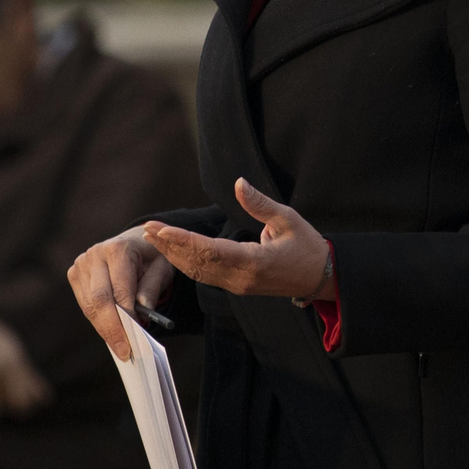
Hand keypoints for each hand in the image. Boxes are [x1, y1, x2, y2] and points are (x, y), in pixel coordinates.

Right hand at [68, 224, 178, 361]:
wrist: (134, 241)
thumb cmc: (151, 257)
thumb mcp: (162, 269)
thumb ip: (152, 289)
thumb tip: (141, 315)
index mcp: (118, 249)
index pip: (119, 290)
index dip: (126, 318)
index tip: (134, 340)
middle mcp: (95, 254)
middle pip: (99, 300)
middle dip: (112, 329)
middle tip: (124, 352)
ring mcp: (81, 264)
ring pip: (90, 305)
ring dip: (104, 328)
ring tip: (120, 346)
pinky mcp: (75, 274)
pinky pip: (85, 304)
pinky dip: (98, 321)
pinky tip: (111, 332)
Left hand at [144, 178, 332, 301]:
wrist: (321, 278)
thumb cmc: (307, 246)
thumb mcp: (288, 218)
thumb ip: (260, 204)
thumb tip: (239, 182)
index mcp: (254, 262)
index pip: (211, 251)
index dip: (183, 241)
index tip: (161, 230)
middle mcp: (241, 278)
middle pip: (197, 263)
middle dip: (170, 246)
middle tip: (147, 229)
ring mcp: (237, 285)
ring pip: (197, 272)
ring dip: (173, 255)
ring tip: (153, 238)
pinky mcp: (236, 285)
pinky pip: (205, 275)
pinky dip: (186, 262)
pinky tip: (172, 251)